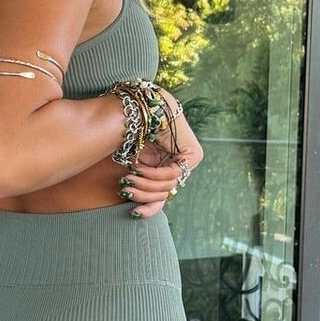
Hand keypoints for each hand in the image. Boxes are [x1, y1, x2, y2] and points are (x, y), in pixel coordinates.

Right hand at [118, 87, 201, 216]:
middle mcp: (181, 167)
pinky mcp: (194, 155)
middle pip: (165, 194)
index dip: (149, 207)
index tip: (132, 211)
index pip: (163, 197)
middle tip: (125, 189)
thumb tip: (136, 211)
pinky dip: (155, 173)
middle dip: (143, 194)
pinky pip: (173, 173)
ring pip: (169, 187)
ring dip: (146, 184)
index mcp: (168, 170)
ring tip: (129, 178)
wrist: (141, 108)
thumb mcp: (136, 166)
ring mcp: (189, 162)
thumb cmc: (135, 134)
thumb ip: (141, 184)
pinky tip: (139, 169)